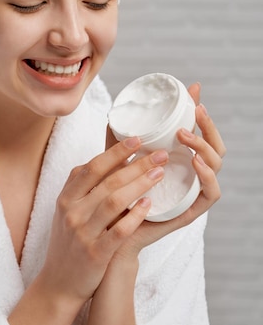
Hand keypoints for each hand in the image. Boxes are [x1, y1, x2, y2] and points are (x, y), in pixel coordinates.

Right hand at [36, 136, 168, 304]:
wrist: (58, 282)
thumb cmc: (68, 242)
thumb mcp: (66, 211)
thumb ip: (82, 186)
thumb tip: (109, 158)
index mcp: (65, 198)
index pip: (92, 168)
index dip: (115, 152)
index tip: (137, 140)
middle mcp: (71, 212)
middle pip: (107, 181)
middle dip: (136, 165)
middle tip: (159, 155)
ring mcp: (82, 233)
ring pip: (114, 201)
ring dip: (140, 184)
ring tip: (159, 174)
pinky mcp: (95, 253)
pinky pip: (118, 230)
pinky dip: (135, 216)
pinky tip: (150, 205)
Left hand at [108, 82, 225, 260]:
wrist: (109, 235)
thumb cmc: (113, 200)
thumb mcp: (114, 166)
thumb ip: (116, 145)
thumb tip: (112, 116)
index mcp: (177, 162)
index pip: (196, 133)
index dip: (197, 112)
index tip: (194, 89)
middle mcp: (189, 175)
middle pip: (214, 146)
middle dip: (207, 125)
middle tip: (194, 109)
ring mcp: (192, 192)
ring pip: (216, 165)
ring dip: (204, 146)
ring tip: (185, 135)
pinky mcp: (190, 211)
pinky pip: (210, 194)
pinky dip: (207, 176)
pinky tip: (196, 161)